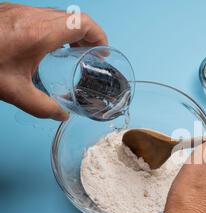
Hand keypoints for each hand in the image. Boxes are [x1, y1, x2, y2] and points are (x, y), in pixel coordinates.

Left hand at [0, 3, 107, 120]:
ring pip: (58, 15)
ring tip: (71, 52)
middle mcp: (32, 16)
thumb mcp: (13, 91)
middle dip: (87, 35)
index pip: (83, 23)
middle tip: (90, 55)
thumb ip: (42, 106)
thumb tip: (61, 115)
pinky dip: (53, 29)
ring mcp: (19, 10)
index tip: (102, 52)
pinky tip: (45, 47)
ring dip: (70, 31)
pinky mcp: (9, 11)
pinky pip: (41, 15)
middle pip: (73, 17)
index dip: (99, 36)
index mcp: (40, 33)